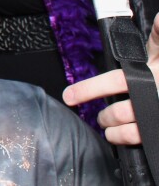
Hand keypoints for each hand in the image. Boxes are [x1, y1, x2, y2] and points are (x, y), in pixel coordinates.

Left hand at [63, 12, 158, 145]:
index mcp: (150, 76)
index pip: (116, 81)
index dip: (89, 88)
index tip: (68, 95)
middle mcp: (154, 96)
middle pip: (120, 112)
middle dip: (106, 116)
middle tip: (99, 116)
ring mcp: (158, 115)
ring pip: (131, 131)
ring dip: (114, 131)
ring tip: (109, 128)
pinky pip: (144, 142)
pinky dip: (128, 141)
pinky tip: (122, 138)